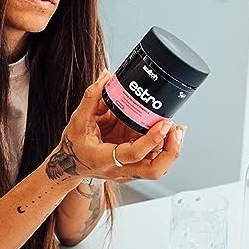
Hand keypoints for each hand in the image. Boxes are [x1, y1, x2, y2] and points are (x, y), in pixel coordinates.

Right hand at [50, 72, 185, 184]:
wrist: (71, 164)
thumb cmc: (74, 145)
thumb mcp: (77, 120)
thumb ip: (91, 98)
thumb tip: (106, 77)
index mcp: (104, 159)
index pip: (133, 154)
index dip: (152, 139)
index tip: (164, 123)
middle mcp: (119, 170)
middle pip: (154, 170)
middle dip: (171, 151)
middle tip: (176, 129)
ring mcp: (128, 171)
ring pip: (158, 168)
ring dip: (171, 149)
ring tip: (177, 128)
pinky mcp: (133, 168)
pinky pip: (154, 161)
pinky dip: (164, 148)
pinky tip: (168, 133)